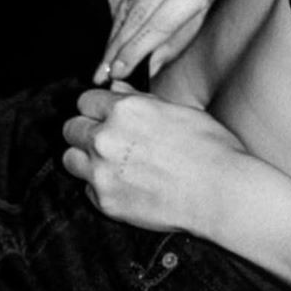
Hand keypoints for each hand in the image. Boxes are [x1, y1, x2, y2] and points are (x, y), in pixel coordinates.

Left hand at [62, 84, 247, 233]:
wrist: (220, 193)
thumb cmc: (210, 147)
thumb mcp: (180, 111)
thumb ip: (140, 99)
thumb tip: (115, 89)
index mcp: (126, 109)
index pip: (85, 100)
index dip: (96, 107)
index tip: (105, 115)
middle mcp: (106, 138)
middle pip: (71, 128)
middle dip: (85, 130)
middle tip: (107, 138)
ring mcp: (102, 172)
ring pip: (69, 159)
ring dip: (85, 158)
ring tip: (110, 162)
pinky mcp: (106, 202)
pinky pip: (87, 189)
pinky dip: (100, 186)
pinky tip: (125, 183)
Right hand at [96, 0, 256, 81]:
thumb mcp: (202, 12)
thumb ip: (175, 42)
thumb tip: (147, 71)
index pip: (162, 22)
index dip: (137, 50)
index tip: (118, 72)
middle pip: (138, 14)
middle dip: (118, 47)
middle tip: (102, 72)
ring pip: (123, 3)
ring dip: (114, 32)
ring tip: (107, 55)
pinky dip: (115, 7)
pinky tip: (121, 18)